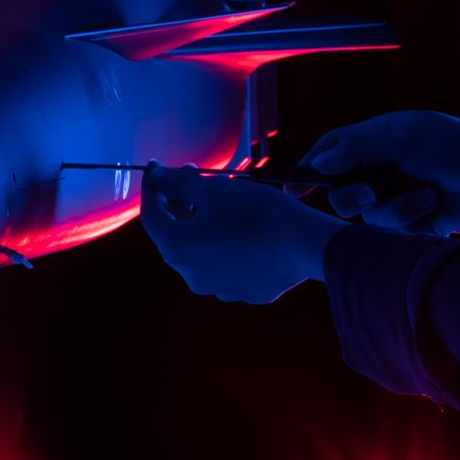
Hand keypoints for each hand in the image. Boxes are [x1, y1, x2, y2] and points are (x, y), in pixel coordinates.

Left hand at [141, 163, 345, 303]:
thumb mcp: (213, 189)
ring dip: (204, 225)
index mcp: (177, 249)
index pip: (151, 216)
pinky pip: (228, 264)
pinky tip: (243, 227)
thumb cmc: (258, 213)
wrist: (308, 244)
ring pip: (202, 251)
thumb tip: (157, 177)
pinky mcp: (246, 292)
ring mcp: (219, 288)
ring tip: (221, 201)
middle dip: (179, 203)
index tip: (156, 168)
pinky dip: (228, 244)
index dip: (153, 188)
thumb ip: (177, 183)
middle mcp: (192, 275)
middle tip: (191, 177)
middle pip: (175, 234)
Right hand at [292, 111, 459, 235]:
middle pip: (341, 190)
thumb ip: (355, 146)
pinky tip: (436, 213)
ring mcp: (401, 195)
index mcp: (379, 140)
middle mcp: (386, 167)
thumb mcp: (404, 136)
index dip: (309, 169)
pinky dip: (412, 224)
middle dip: (353, 196)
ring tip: (427, 199)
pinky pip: (393, 232)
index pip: (332, 151)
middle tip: (372, 194)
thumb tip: (319, 163)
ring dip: (394, 210)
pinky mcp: (417, 222)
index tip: (292, 189)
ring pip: (367, 216)